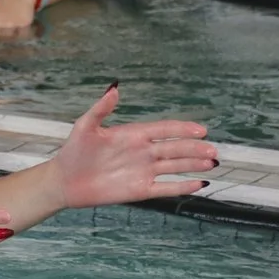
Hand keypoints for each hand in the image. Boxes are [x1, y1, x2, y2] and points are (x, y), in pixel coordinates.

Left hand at [48, 84, 216, 208]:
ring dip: (193, 165)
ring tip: (213, 163)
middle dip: (195, 149)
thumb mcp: (85, 126)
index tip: (201, 130)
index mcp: (133, 134)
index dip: (182, 129)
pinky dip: (181, 186)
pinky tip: (198, 184)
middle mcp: (142, 152)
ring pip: (174, 167)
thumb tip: (115, 88)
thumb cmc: (74, 151)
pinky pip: (164, 188)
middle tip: (213, 150)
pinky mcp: (139, 190)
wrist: (65, 180)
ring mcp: (142, 171)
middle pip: (175, 149)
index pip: (164, 130)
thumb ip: (101, 109)